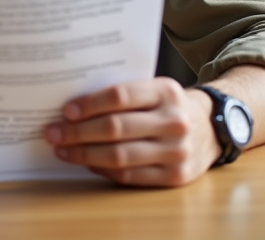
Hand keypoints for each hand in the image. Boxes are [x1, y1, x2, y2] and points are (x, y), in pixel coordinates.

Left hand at [44, 77, 219, 186]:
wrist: (211, 128)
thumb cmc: (169, 106)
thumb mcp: (155, 89)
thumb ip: (125, 93)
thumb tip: (74, 105)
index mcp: (166, 91)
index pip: (120, 96)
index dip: (89, 104)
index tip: (66, 110)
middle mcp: (174, 121)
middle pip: (115, 128)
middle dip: (78, 132)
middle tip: (53, 132)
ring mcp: (176, 151)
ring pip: (119, 156)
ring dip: (84, 154)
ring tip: (63, 150)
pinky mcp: (175, 176)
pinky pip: (129, 175)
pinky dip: (103, 170)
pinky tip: (86, 163)